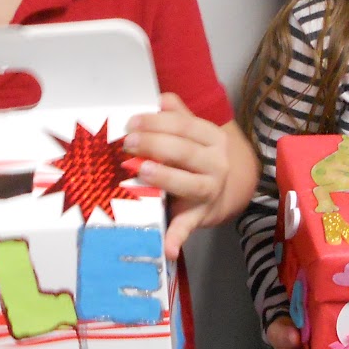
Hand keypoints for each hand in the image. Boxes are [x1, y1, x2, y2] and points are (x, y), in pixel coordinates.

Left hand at [125, 93, 232, 260]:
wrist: (221, 192)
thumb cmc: (195, 158)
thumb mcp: (191, 134)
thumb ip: (177, 116)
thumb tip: (161, 99)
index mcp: (213, 139)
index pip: (184, 126)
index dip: (156, 123)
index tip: (130, 123)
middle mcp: (216, 164)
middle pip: (184, 151)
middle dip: (154, 145)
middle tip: (127, 143)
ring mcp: (210, 191)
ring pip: (190, 184)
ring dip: (166, 178)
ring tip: (142, 171)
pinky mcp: (199, 216)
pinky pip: (188, 227)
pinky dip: (177, 238)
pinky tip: (167, 248)